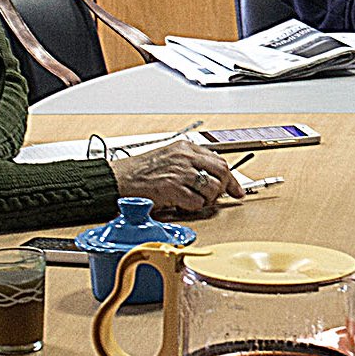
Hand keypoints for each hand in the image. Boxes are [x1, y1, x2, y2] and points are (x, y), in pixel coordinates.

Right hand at [108, 141, 243, 216]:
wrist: (117, 179)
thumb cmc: (140, 172)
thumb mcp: (169, 158)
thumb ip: (191, 163)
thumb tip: (214, 176)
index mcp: (185, 148)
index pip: (219, 160)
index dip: (231, 178)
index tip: (237, 190)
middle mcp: (185, 157)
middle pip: (221, 172)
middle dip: (223, 188)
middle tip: (215, 198)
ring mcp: (179, 172)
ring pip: (212, 188)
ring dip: (207, 200)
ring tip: (193, 200)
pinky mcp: (172, 188)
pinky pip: (196, 202)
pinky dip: (193, 207)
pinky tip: (182, 204)